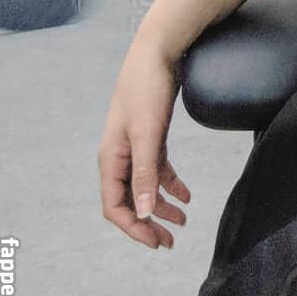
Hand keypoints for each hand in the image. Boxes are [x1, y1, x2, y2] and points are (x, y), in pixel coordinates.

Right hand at [98, 41, 190, 250]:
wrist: (157, 53)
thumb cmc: (147, 90)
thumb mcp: (148, 135)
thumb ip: (144, 174)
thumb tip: (140, 213)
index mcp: (111, 159)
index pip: (115, 206)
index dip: (134, 228)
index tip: (157, 242)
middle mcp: (119, 157)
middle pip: (129, 201)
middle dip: (148, 223)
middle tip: (170, 241)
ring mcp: (134, 147)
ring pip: (144, 187)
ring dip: (160, 206)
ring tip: (182, 221)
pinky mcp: (150, 137)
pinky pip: (157, 169)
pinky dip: (169, 184)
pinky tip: (186, 195)